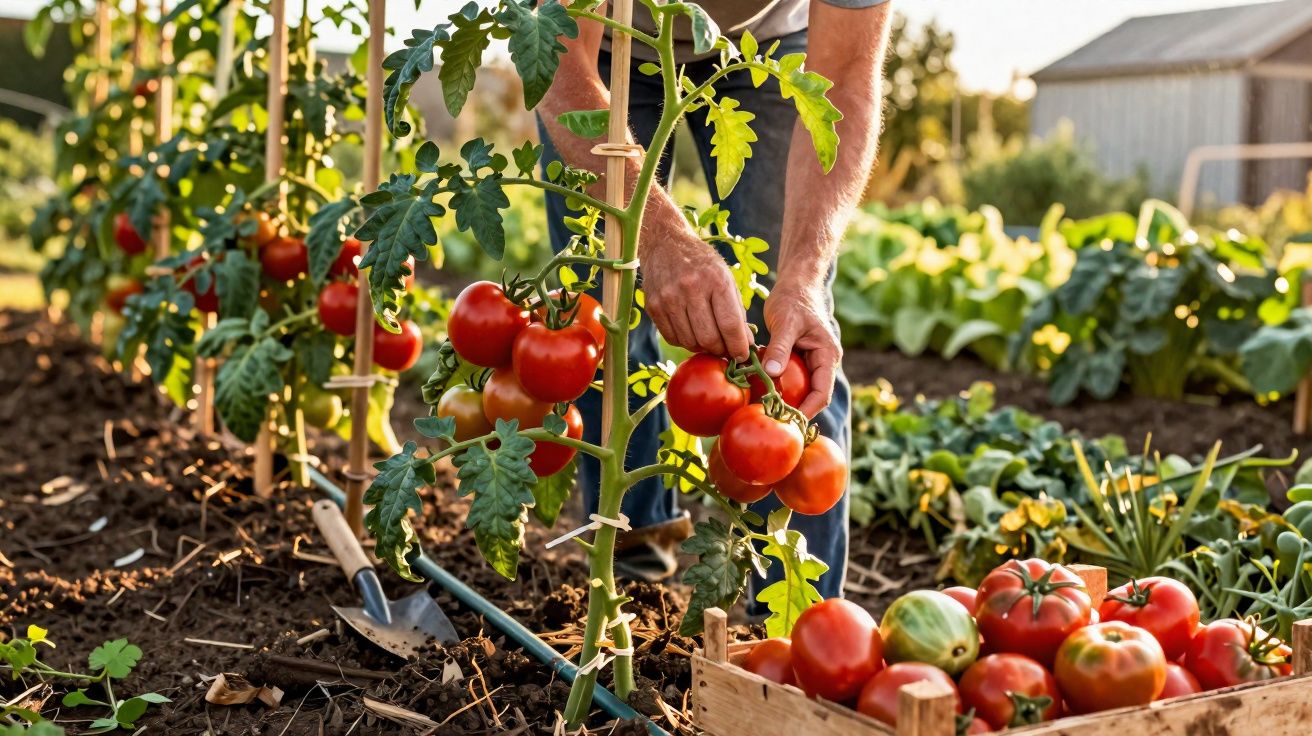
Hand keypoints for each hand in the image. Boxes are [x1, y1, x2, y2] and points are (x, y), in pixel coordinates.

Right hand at [640, 232, 750, 358]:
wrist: (665, 244)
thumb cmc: (702, 263)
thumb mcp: (726, 278)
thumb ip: (737, 312)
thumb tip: (746, 345)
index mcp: (716, 280)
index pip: (730, 325)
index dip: (739, 346)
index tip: (743, 356)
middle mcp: (691, 289)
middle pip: (709, 338)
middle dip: (721, 350)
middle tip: (725, 350)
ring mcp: (669, 298)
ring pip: (690, 342)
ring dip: (702, 348)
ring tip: (709, 341)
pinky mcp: (653, 306)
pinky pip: (672, 338)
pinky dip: (685, 342)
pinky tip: (692, 333)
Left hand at [763, 282, 841, 418]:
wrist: (796, 284)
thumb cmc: (794, 300)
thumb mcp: (786, 322)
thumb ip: (780, 348)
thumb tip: (771, 373)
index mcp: (828, 355)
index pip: (822, 392)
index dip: (807, 410)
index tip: (788, 423)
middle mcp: (823, 361)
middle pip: (813, 395)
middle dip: (796, 410)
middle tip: (774, 422)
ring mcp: (812, 361)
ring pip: (802, 388)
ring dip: (787, 400)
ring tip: (766, 412)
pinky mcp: (799, 359)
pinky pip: (792, 379)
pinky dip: (780, 387)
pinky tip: (762, 393)